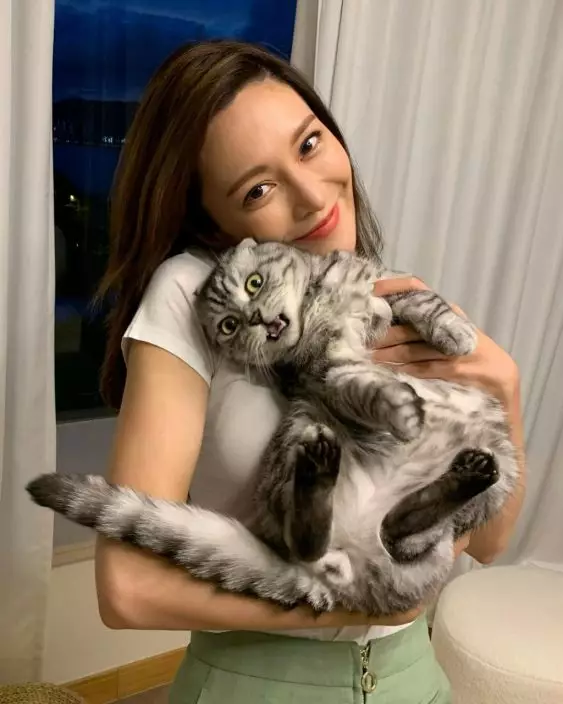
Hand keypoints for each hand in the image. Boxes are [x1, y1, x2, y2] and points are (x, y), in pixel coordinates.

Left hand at [372, 277, 519, 406]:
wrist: (502, 377)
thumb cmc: (466, 355)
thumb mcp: (444, 335)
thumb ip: (418, 329)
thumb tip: (380, 330)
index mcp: (443, 311)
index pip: (416, 289)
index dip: (392, 286)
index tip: (371, 290)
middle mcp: (449, 323)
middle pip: (407, 326)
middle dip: (381, 336)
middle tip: (357, 344)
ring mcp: (455, 347)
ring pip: (412, 350)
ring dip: (387, 357)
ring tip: (367, 361)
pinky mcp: (458, 368)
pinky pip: (425, 369)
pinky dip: (405, 373)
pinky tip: (389, 376)